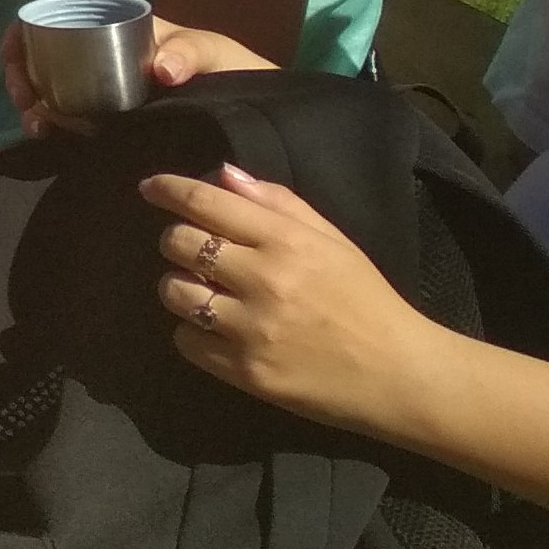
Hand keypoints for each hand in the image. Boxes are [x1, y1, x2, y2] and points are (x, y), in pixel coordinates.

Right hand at [0, 12, 279, 138]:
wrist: (254, 115)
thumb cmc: (235, 73)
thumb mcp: (216, 53)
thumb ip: (192, 51)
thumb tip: (159, 68)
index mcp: (120, 31)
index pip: (58, 21)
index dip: (24, 35)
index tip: (13, 56)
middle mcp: (103, 59)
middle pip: (42, 59)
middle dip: (20, 77)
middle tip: (26, 102)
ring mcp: (104, 93)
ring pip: (49, 92)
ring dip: (31, 105)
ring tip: (39, 126)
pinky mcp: (111, 125)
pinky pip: (68, 121)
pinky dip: (49, 126)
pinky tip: (49, 136)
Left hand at [141, 163, 451, 435]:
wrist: (399, 374)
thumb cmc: (366, 300)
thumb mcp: (332, 241)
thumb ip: (278, 204)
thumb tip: (223, 174)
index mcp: (287, 242)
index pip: (206, 203)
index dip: (169, 189)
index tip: (150, 187)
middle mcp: (263, 280)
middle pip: (179, 243)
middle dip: (178, 241)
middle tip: (195, 251)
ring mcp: (251, 329)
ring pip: (174, 292)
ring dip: (181, 287)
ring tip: (207, 292)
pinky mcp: (244, 372)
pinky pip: (186, 340)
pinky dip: (194, 333)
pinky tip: (219, 331)